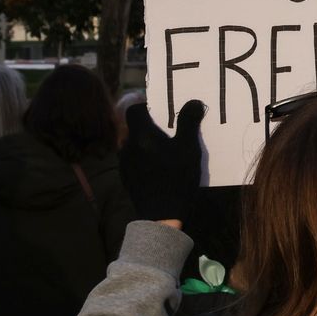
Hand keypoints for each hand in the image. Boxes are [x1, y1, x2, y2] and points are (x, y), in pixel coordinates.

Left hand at [121, 100, 204, 224]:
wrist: (162, 213)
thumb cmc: (176, 176)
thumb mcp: (188, 148)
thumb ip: (188, 123)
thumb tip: (193, 102)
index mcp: (140, 135)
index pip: (134, 110)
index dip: (146, 106)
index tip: (162, 110)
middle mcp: (127, 146)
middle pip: (134, 127)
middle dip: (150, 126)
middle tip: (170, 131)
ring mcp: (124, 163)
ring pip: (133, 144)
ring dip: (146, 142)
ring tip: (165, 150)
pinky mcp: (126, 177)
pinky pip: (133, 159)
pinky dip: (144, 157)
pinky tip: (158, 167)